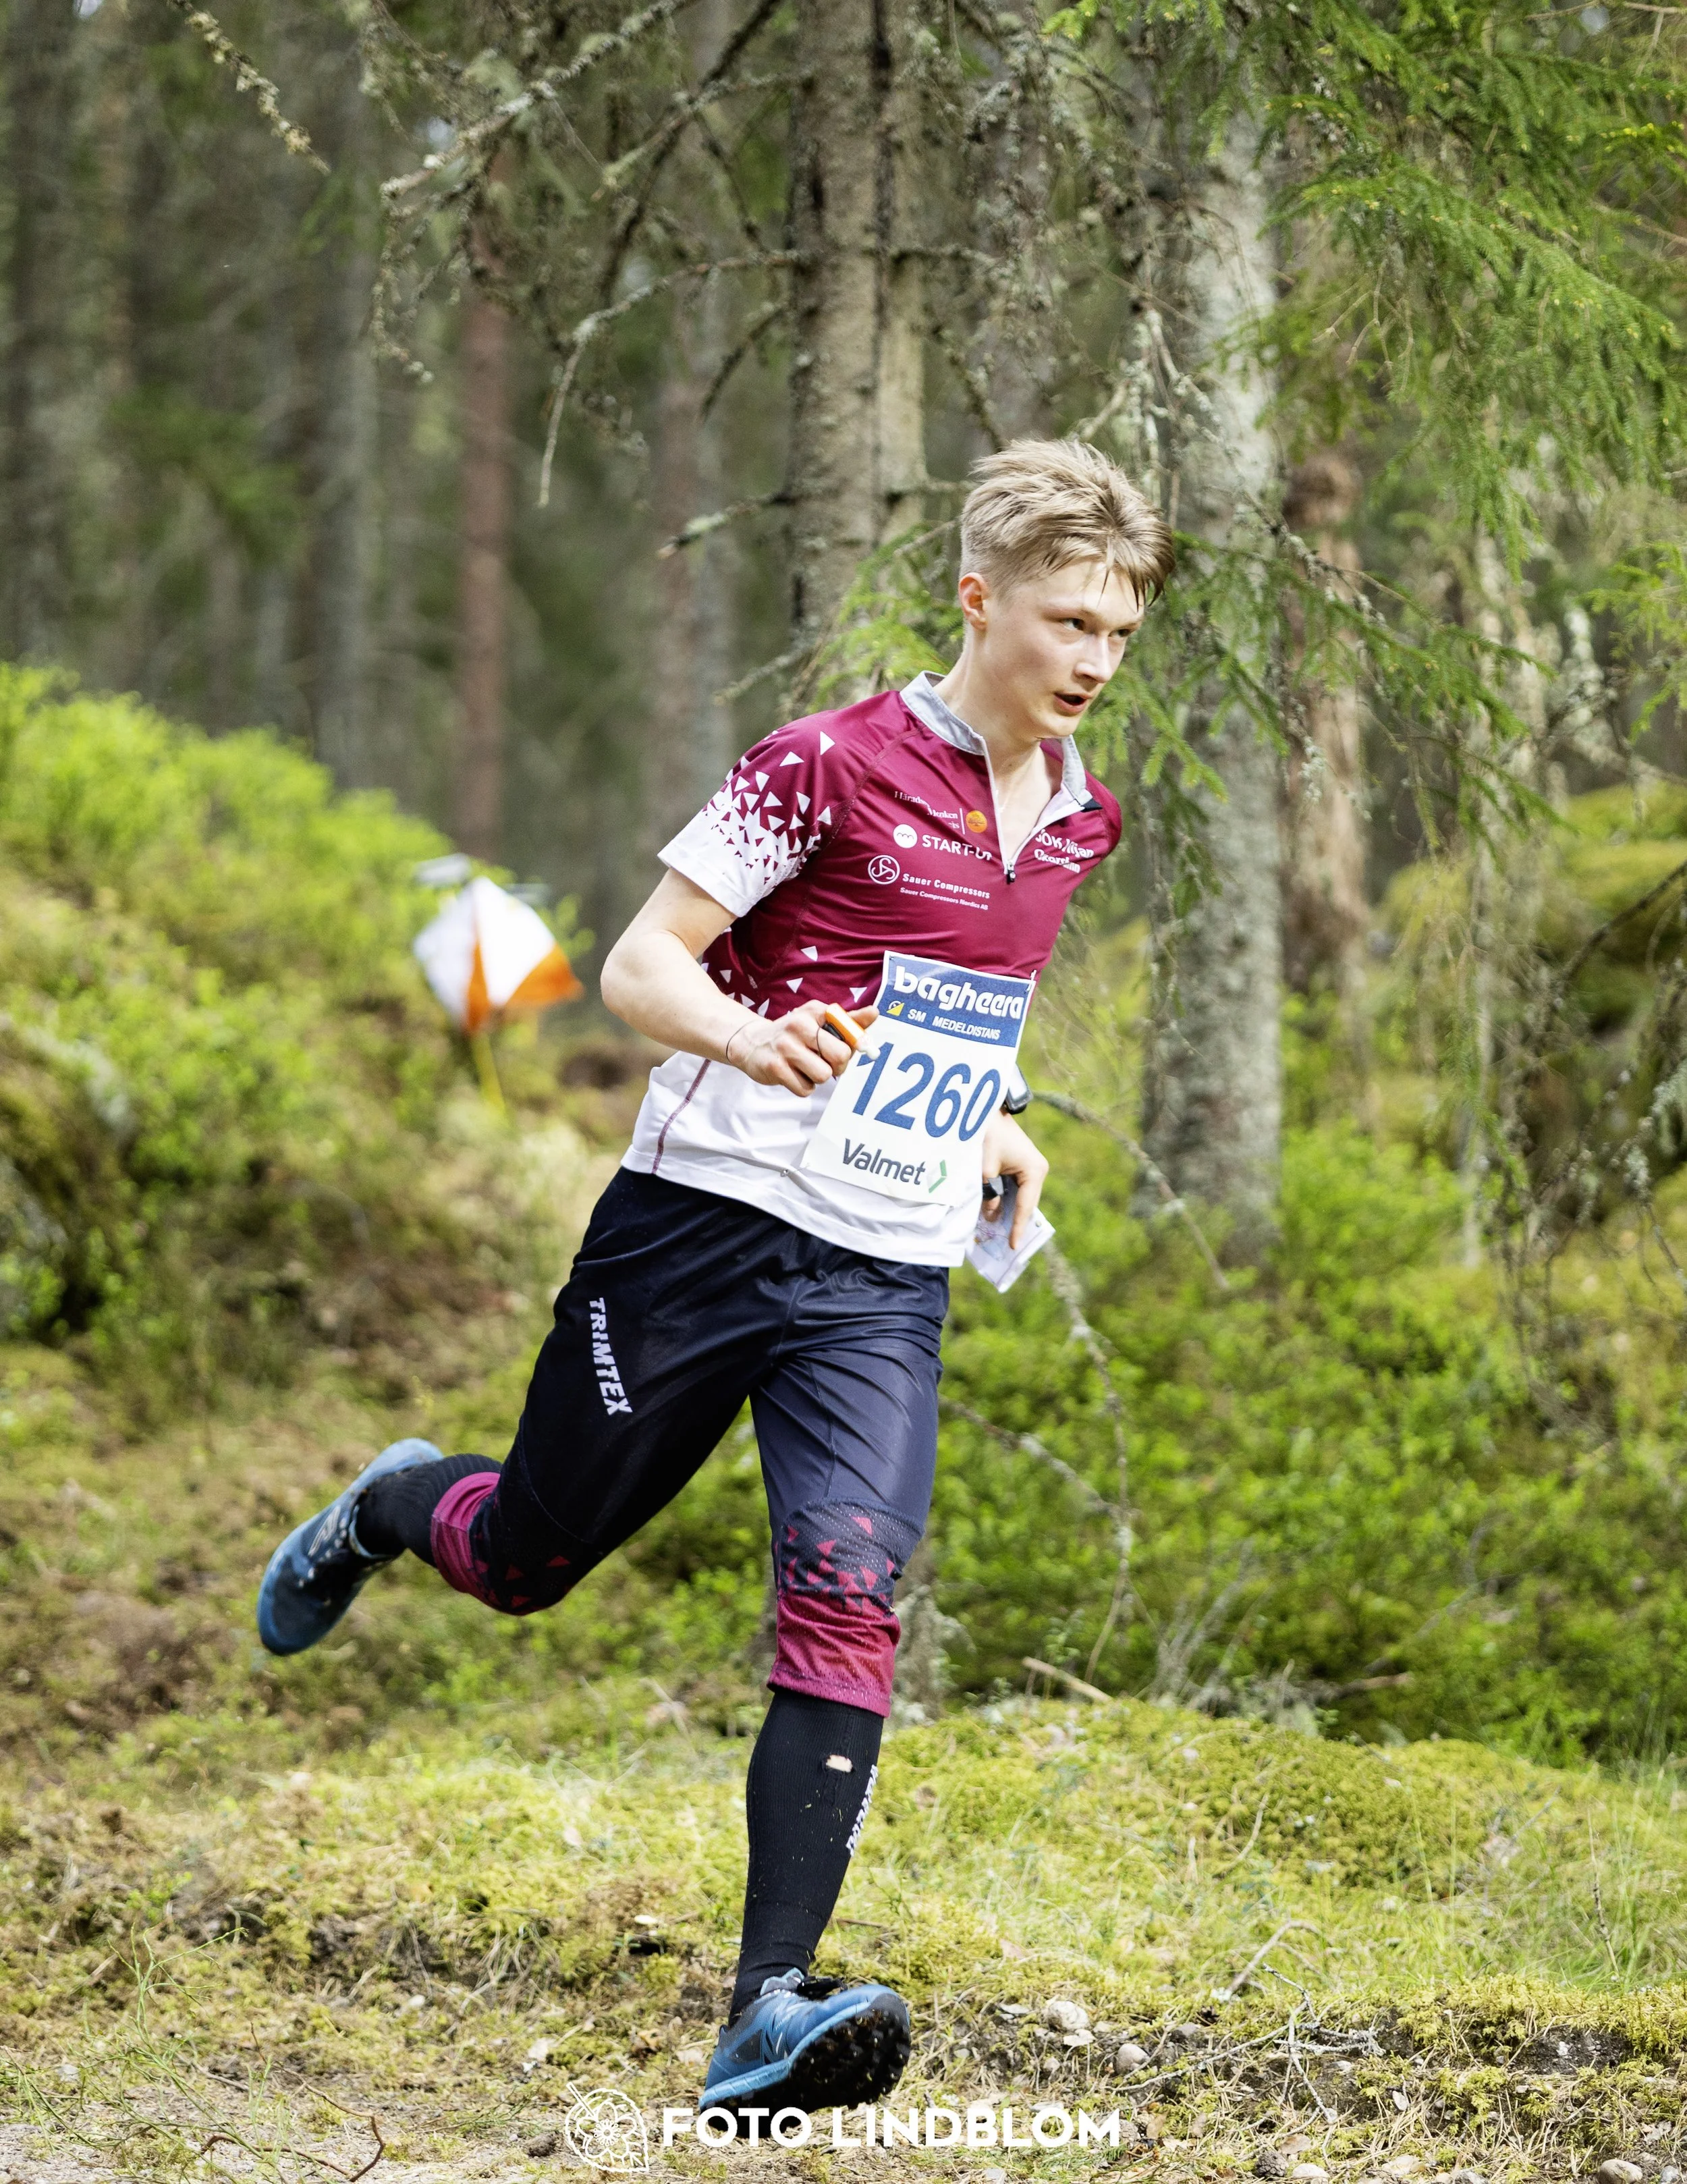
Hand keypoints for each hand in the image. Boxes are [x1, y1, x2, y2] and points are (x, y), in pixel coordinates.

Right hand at [725, 1001, 879, 1097]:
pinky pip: (805, 1089)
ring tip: (806, 1067)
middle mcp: (799, 1026)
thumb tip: (875, 1013)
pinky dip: (803, 1087)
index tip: (845, 1049)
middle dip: (839, 1066)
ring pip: (824, 1075)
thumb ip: (848, 1021)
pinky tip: (793, 1074)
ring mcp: (785, 1047)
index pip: (849, 1030)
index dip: (852, 1046)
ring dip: (818, 1077)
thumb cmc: (795, 1034)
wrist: (752, 1043)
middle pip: (841, 1056)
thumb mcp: (818, 1020)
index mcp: (815, 1012)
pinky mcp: (775, 1068)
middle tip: (827, 1063)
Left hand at [979, 1109, 1048, 1247]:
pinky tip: (999, 1214)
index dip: (1018, 1228)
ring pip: (1022, 1199)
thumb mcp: (985, 1169)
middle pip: (1027, 1205)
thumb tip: (991, 1218)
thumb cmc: (988, 1136)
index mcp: (1034, 1171)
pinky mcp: (1024, 1167)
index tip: (1013, 1246)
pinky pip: (1018, 1191)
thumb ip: (989, 1195)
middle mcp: (1038, 1171)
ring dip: (1012, 1214)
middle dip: (1016, 1223)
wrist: (989, 1111)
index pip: (1026, 1207)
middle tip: (1008, 1246)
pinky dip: (1009, 1202)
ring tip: (1003, 1235)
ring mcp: (1033, 1169)